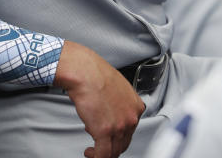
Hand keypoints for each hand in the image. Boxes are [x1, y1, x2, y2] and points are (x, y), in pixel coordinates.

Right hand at [53, 41, 144, 157]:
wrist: (84, 72)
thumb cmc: (96, 74)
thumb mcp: (118, 87)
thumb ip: (120, 102)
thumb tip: (112, 113)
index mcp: (136, 106)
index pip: (131, 130)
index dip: (118, 135)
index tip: (111, 136)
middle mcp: (131, 117)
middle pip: (124, 142)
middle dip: (111, 145)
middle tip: (101, 145)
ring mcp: (119, 125)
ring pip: (114, 151)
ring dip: (103, 153)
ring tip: (94, 150)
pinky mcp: (105, 132)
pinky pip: (103, 154)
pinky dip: (96, 157)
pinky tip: (90, 153)